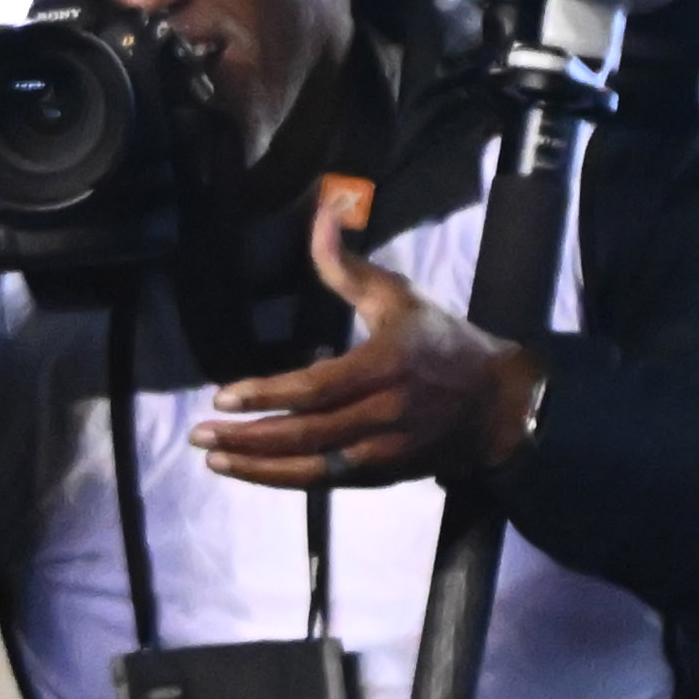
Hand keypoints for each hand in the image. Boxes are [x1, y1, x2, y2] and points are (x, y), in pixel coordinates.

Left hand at [192, 183, 544, 490]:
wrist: (499, 407)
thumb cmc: (444, 344)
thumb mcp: (399, 299)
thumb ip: (348, 267)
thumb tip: (320, 215)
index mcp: (386, 367)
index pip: (316, 388)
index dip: (267, 394)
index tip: (223, 395)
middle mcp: (383, 415)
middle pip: (306, 434)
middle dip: (248, 438)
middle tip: (200, 435)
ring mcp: (383, 453)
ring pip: (312, 469)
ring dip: (258, 467)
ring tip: (214, 460)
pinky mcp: (382, 476)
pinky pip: (326, 483)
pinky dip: (286, 480)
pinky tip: (252, 470)